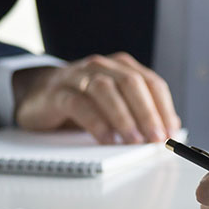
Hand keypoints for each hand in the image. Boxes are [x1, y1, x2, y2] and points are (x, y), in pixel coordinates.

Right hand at [13, 52, 180, 144]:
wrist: (37, 94)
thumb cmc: (82, 100)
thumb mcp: (114, 102)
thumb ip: (140, 110)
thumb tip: (170, 127)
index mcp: (123, 66)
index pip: (152, 83)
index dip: (164, 108)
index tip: (171, 132)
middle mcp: (103, 66)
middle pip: (132, 84)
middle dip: (148, 113)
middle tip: (156, 138)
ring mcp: (78, 76)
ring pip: (106, 90)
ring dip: (124, 118)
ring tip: (134, 141)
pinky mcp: (58, 92)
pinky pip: (79, 105)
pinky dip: (96, 123)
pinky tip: (106, 140)